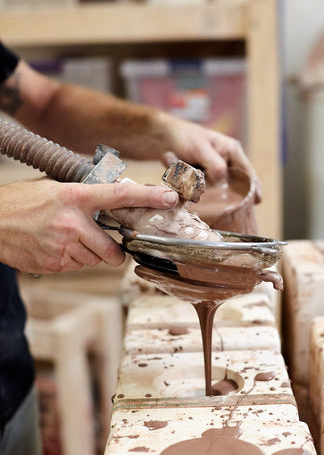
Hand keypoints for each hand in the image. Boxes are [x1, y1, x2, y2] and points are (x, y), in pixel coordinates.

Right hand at [0, 178, 177, 274]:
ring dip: (90, 254)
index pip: (120, 195)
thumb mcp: (55, 187)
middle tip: (107, 243)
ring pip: (94, 261)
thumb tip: (116, 193)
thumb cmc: (22, 201)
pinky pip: (77, 267)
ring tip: (67, 239)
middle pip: (113, 251)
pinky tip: (55, 246)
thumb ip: (86, 193)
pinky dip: (73, 260)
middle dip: (114, 252)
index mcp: (75, 197)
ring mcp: (62, 248)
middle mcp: (72, 224)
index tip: (170, 198)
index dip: (149, 197)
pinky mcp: (53, 265)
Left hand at [158, 113, 261, 202]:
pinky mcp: (202, 179)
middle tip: (240, 211)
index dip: (253, 186)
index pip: (247, 171)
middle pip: (236, 184)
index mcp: (230, 151)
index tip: (257, 200)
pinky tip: (199, 201)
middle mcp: (225, 162)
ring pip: (220, 190)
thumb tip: (222, 176)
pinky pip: (205, 191)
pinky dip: (200, 195)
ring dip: (216, 197)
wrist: (162, 137)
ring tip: (220, 208)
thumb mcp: (200, 147)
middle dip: (236, 197)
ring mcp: (214, 172)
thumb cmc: (184, 137)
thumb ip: (212, 161)